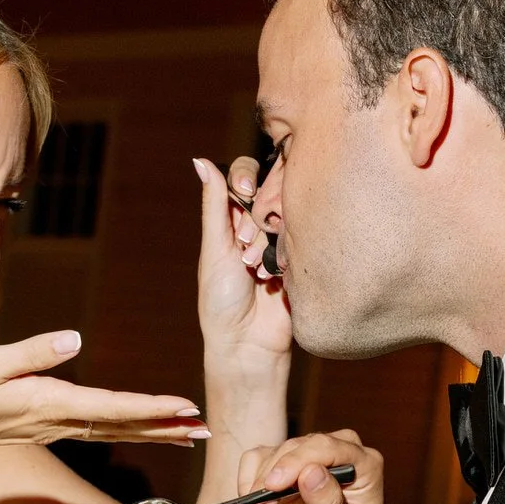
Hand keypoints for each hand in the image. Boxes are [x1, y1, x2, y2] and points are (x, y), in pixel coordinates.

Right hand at [0, 332, 206, 479]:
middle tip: (209, 427)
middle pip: (122, 425)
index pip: (111, 407)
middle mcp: (54, 419)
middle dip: (167, 427)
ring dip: (152, 431)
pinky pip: (95, 428)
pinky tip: (139, 427)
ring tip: (188, 431)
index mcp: (45, 402)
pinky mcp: (40, 424)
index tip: (187, 409)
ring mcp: (48, 425)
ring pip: (112, 430)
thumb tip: (74, 340)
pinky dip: (125, 427)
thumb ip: (29, 353)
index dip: (152, 408)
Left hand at [196, 155, 293, 389]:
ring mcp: (284, 240)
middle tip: (244, 247)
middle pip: (269, 190)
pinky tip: (274, 278)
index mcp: (231, 218)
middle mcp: (259, 224)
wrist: (249, 343)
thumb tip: (199, 161)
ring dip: (267, 243)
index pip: (243, 175)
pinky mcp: (304, 257)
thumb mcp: (215, 248)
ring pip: (287, 214)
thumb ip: (214, 205)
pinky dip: (286, 255)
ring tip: (255, 271)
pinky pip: (305, 236)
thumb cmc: (221, 300)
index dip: (245, 178)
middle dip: (256, 217)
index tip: (244, 189)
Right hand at [237, 428, 385, 503]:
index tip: (272, 487)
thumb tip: (311, 472)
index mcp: (363, 463)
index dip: (295, 462)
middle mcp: (337, 451)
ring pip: (270, 457)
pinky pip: (256, 463)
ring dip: (256, 494)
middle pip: (292, 450)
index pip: (324, 447)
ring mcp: (309, 455)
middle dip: (268, 484)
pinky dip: (249, 491)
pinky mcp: (285, 464)